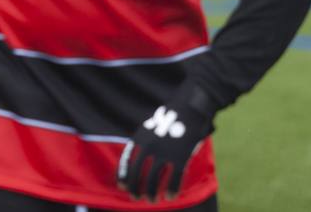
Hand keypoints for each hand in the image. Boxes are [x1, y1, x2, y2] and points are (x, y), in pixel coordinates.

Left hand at [117, 85, 213, 200]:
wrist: (188, 110)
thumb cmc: (169, 119)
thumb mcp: (150, 128)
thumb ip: (143, 143)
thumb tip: (137, 162)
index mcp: (140, 139)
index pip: (127, 161)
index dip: (124, 175)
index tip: (122, 187)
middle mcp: (149, 147)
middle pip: (138, 172)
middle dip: (136, 188)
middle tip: (136, 198)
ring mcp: (164, 153)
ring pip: (154, 178)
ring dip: (152, 192)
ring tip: (152, 200)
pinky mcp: (180, 157)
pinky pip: (174, 178)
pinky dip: (172, 190)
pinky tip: (170, 197)